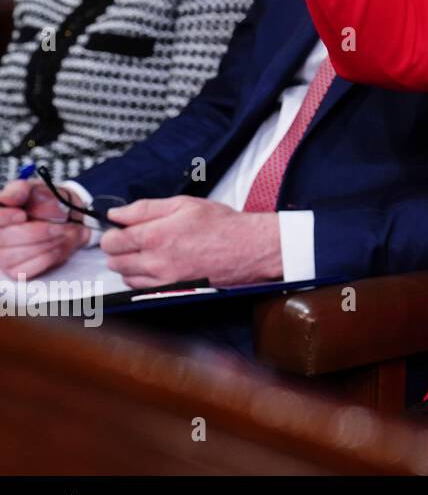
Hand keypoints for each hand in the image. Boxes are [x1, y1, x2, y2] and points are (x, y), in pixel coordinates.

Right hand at [0, 179, 88, 278]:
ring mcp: (2, 256)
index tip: (22, 215)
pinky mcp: (15, 271)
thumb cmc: (48, 203)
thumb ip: (20, 190)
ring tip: (61, 233)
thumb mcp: (37, 189)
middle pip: (3, 239)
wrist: (70, 219)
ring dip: (46, 244)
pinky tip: (56, 245)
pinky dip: (48, 256)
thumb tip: (7, 197)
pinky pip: (27, 269)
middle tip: (58, 227)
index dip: (3, 218)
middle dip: (36, 233)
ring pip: (15, 256)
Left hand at [100, 197, 282, 287]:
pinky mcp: (173, 291)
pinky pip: (142, 288)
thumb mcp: (184, 204)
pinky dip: (143, 278)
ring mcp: (164, 279)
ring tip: (151, 251)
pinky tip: (158, 265)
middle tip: (137, 239)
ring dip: (130, 264)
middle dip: (120, 249)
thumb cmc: (221, 224)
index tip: (122, 229)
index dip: (113, 233)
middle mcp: (156, 261)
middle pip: (113, 261)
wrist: (249, 248)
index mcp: (156, 235)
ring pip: (125, 277)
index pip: (111, 241)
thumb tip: (116, 213)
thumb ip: (145, 208)